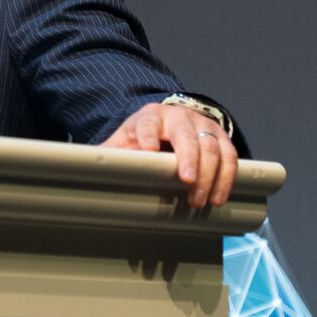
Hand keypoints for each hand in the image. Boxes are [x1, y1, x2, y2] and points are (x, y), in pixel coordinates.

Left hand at [103, 102, 236, 208]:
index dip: (148, 136)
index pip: (147, 124)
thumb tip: (86, 171)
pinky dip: (227, 177)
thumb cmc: (141, 138)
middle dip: (189, 158)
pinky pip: (230, 155)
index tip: (148, 150)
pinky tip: (219, 196)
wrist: (168, 124)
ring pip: (212, 146)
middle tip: (187, 182)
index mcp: (149, 116)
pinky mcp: (220, 137)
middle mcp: (178, 116)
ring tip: (202, 200)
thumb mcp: (123, 143)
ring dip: (210, 174)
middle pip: (186, 135)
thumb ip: (110, 155)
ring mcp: (202, 125)